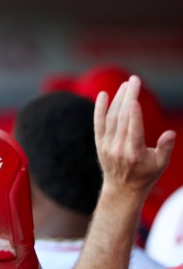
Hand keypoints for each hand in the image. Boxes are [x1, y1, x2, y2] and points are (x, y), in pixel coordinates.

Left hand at [94, 75, 175, 196]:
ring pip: (111, 118)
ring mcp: (107, 146)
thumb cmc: (146, 174)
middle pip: (122, 119)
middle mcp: (118, 149)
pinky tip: (103, 95)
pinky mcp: (100, 143)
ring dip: (118, 99)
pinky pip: (98, 124)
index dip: (133, 116)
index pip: (133, 132)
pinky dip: (99, 109)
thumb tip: (171, 134)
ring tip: (127, 84)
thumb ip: (165, 148)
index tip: (135, 101)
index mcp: (134, 154)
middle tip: (135, 80)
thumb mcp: (160, 164)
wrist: (122, 189)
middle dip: (128, 97)